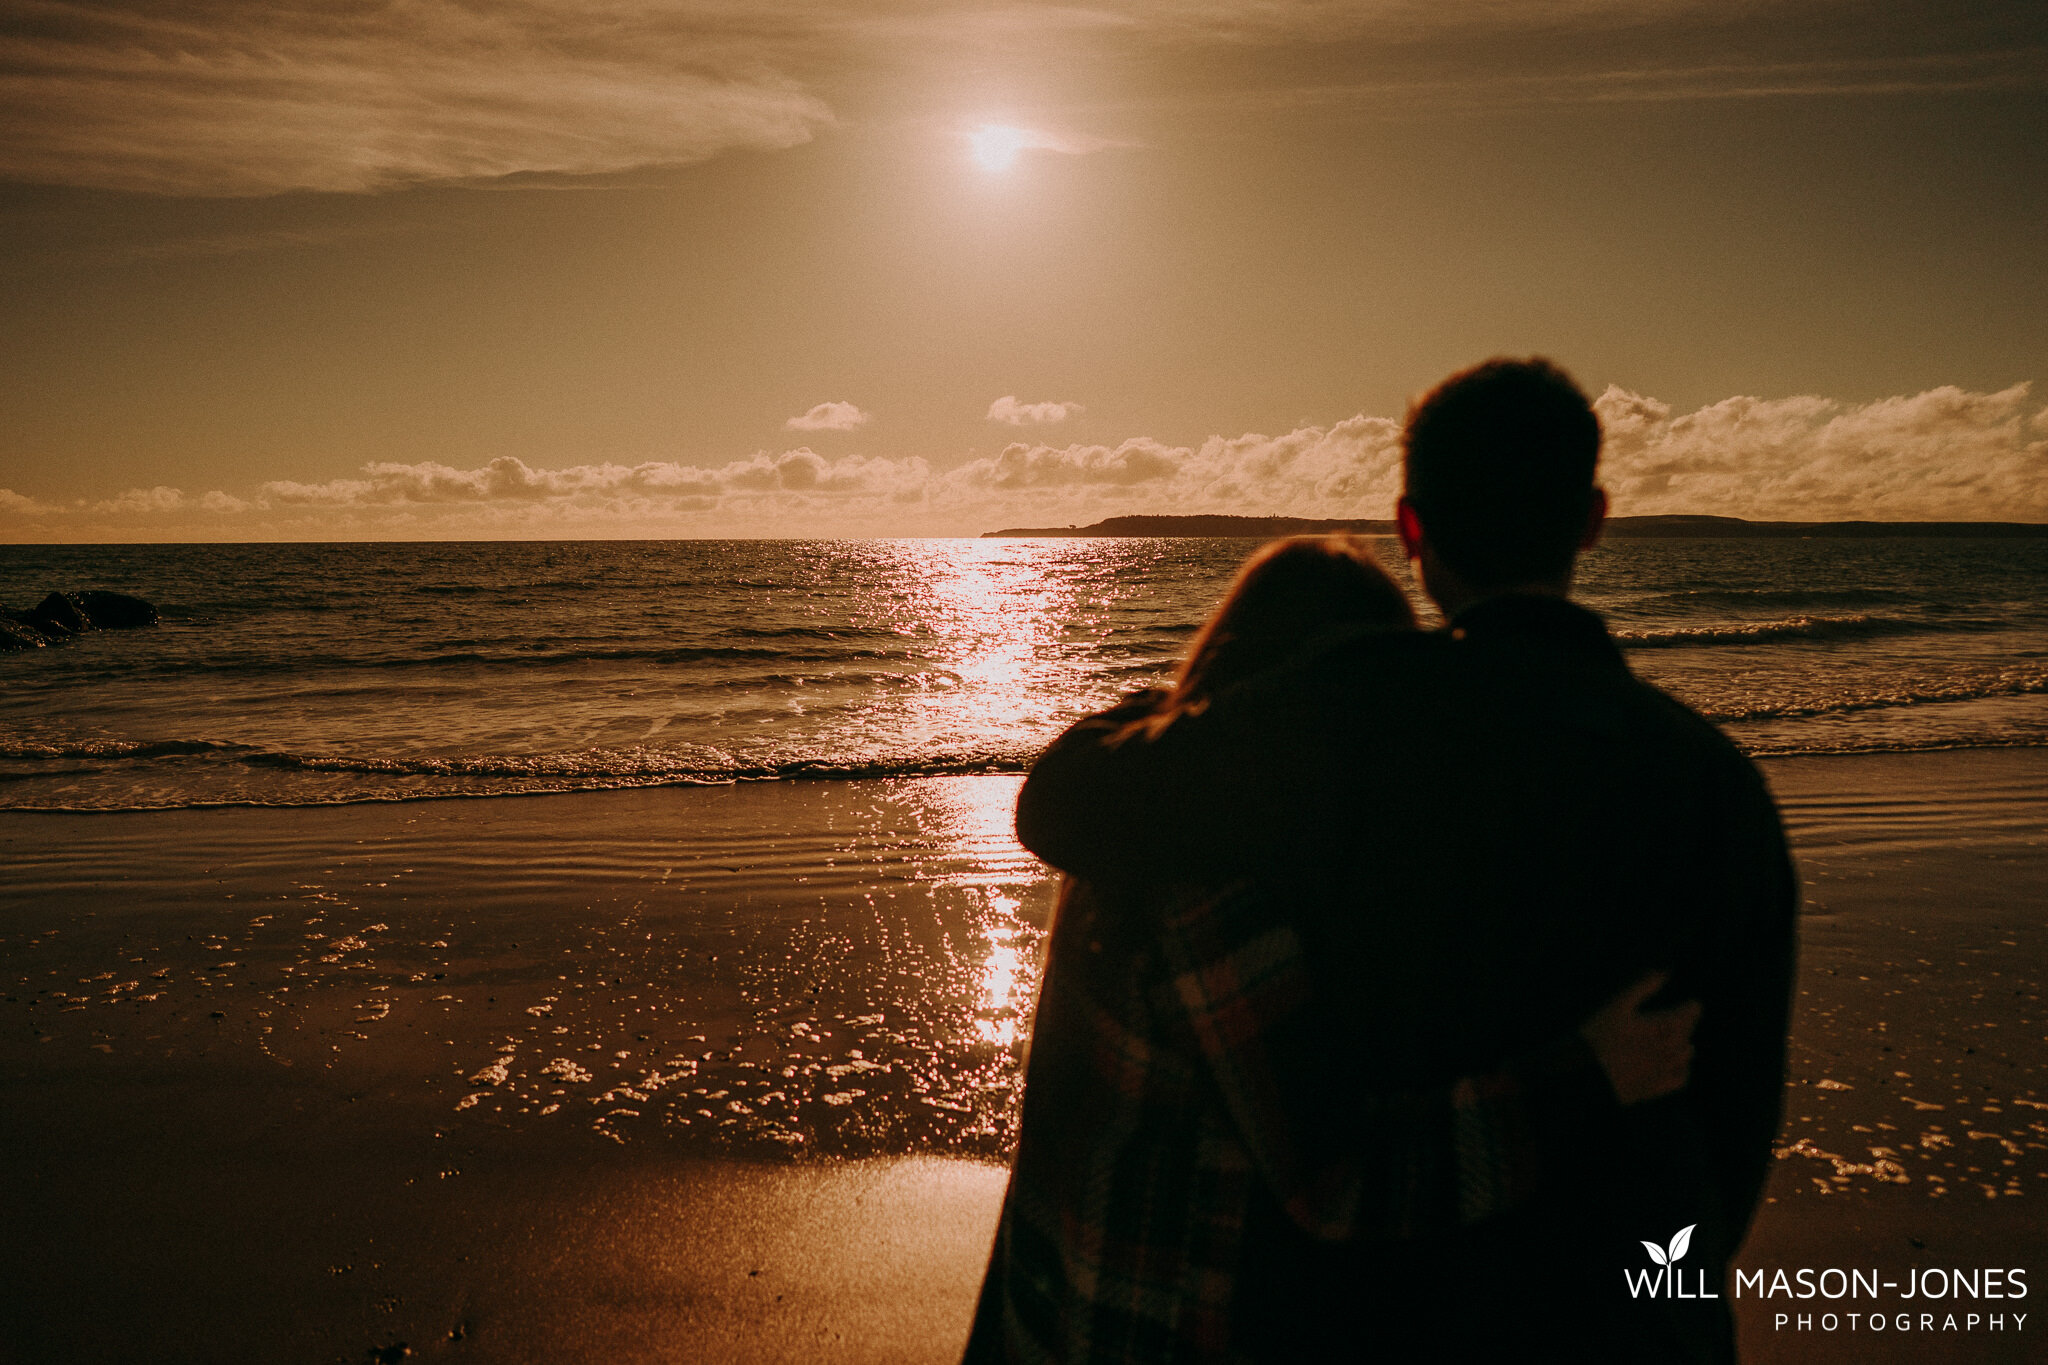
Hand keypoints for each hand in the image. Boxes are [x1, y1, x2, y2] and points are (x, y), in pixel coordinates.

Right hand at [1579, 971, 1700, 1105]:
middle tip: (1684, 1018)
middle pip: (1687, 1033)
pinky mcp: (1656, 1088)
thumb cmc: (1597, 1034)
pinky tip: (1676, 1064)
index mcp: (1663, 1026)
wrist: (1584, 1073)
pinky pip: (1681, 1078)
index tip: (1694, 1004)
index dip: (1692, 1008)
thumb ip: (1642, 985)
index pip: (1689, 1014)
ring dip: (1683, 1044)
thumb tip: (1665, 971)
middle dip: (1686, 1024)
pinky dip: (1683, 1068)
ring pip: (1686, 1055)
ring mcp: (1664, 1070)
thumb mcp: (1617, 1004)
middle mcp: (1669, 1049)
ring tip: (1677, 1038)